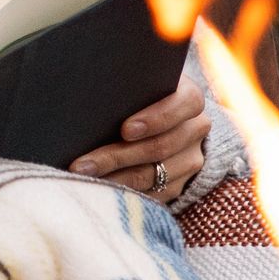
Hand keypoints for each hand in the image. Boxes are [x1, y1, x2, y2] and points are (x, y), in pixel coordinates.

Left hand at [69, 81, 207, 200]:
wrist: (153, 118)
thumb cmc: (135, 94)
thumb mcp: (136, 85)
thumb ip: (125, 88)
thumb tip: (88, 96)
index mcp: (189, 98)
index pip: (184, 105)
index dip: (156, 119)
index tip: (125, 130)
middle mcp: (196, 129)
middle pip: (160, 147)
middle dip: (116, 156)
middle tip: (82, 165)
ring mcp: (191, 159)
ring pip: (153, 175)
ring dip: (114, 179)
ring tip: (82, 179)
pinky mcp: (180, 184)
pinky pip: (152, 194)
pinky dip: (122, 193)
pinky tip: (97, 190)